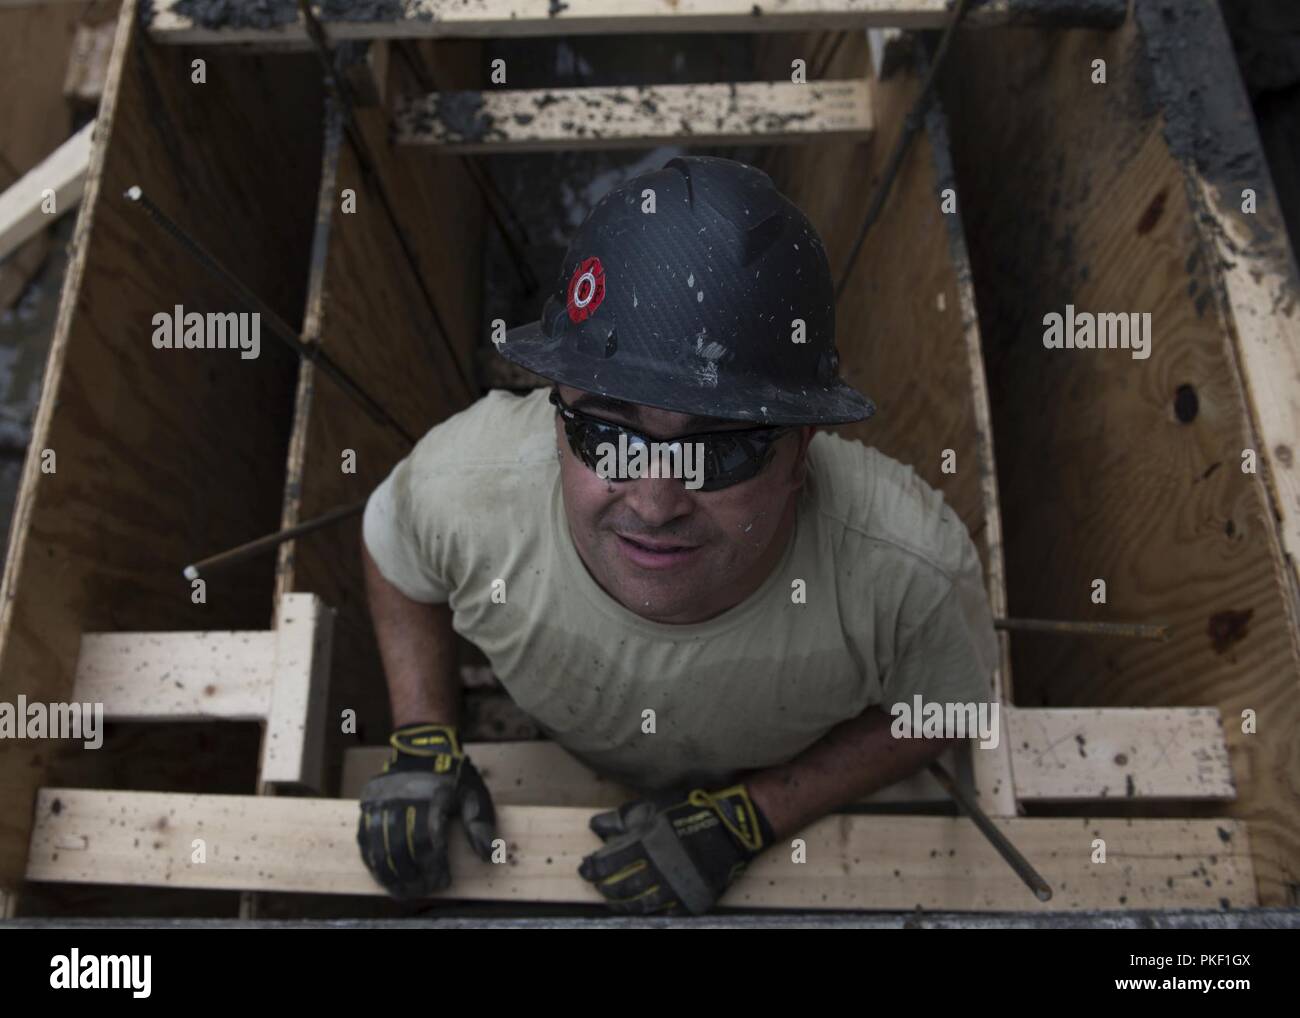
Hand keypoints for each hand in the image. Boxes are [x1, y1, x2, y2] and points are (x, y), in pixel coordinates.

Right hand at [356, 723, 496, 898]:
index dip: (434, 866)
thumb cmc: (452, 774)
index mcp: (431, 797)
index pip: (428, 841)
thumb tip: (486, 856)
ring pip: (379, 845)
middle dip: (412, 875)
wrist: (423, 746)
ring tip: (402, 890)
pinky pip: (364, 837)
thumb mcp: (474, 793)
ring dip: (390, 873)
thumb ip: (480, 824)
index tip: (443, 882)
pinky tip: (382, 874)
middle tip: (423, 891)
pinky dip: (372, 859)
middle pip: (401, 847)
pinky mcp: (369, 803)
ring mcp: (382, 800)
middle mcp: (403, 798)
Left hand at [578, 784, 773, 914]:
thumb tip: (595, 826)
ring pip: (640, 905)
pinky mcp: (691, 901)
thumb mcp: (654, 806)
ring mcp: (675, 889)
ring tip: (614, 901)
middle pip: (622, 887)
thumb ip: (623, 819)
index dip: (593, 868)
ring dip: (622, 904)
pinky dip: (651, 914)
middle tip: (598, 886)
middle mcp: (658, 870)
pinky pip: (665, 914)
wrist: (732, 827)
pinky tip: (642, 910)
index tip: (585, 869)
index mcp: (647, 845)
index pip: (609, 863)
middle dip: (605, 888)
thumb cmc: (690, 812)